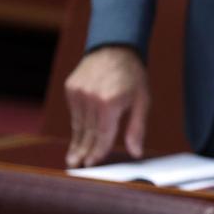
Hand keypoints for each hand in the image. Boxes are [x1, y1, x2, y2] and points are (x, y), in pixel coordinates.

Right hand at [64, 46, 149, 167]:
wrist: (115, 47)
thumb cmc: (133, 76)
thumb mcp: (142, 101)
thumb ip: (137, 128)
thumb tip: (136, 152)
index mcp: (109, 103)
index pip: (102, 135)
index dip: (97, 152)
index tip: (91, 165)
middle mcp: (90, 98)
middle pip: (87, 132)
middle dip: (83, 151)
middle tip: (75, 166)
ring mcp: (78, 92)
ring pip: (78, 123)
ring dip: (77, 140)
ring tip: (73, 157)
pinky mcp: (70, 87)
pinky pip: (74, 111)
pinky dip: (77, 122)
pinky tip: (78, 135)